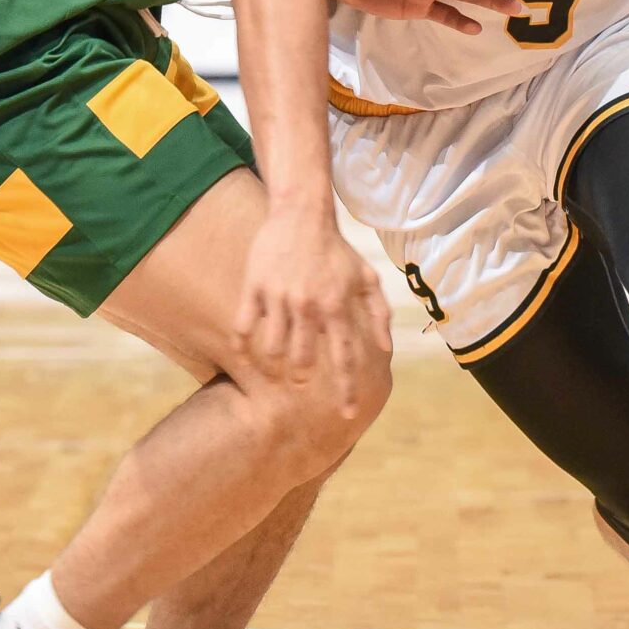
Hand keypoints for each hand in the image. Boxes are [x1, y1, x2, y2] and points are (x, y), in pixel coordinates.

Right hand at [235, 204, 393, 413]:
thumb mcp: (366, 277)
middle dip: (301, 376)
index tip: (347, 415)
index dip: (346, 389)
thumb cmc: (336, 249)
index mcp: (337, 306)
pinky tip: (245, 349)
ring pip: (272, 348)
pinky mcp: (255, 287)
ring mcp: (279, 296)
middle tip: (300, 378)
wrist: (302, 213)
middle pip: (301, 360)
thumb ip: (378, 313)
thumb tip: (385, 348)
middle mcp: (309, 305)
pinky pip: (244, 326)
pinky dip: (243, 343)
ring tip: (275, 362)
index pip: (344, 357)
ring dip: (273, 362)